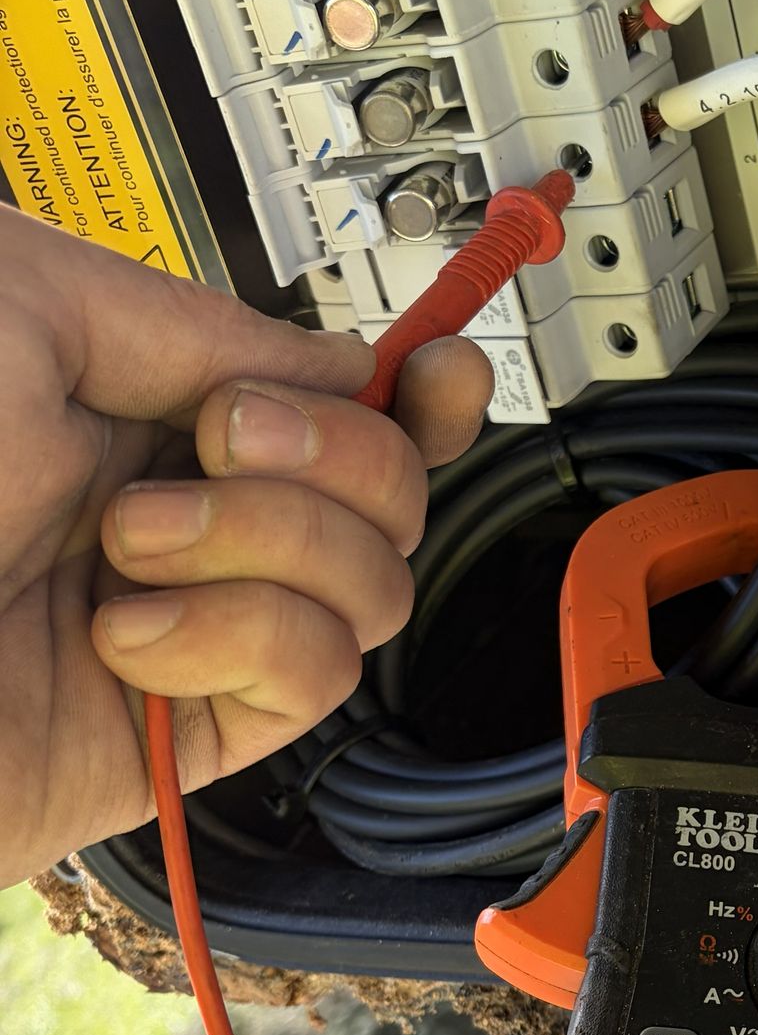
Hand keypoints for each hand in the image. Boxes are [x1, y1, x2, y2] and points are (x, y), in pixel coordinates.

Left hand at [0, 207, 493, 888]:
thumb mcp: (20, 299)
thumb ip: (193, 318)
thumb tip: (332, 361)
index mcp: (122, 400)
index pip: (322, 397)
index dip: (406, 384)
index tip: (438, 372)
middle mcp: (165, 512)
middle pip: (383, 485)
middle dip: (331, 449)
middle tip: (211, 440)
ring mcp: (178, 624)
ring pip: (368, 582)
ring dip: (273, 542)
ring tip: (127, 547)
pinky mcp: (173, 735)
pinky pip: (314, 676)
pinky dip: (241, 639)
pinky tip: (125, 634)